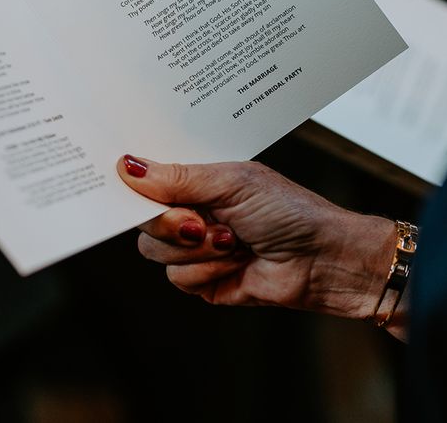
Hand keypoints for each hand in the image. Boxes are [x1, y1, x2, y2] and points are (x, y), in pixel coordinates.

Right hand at [118, 155, 397, 324]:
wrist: (324, 259)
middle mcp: (190, 211)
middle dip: (172, 223)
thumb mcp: (230, 182)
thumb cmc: (288, 209)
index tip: (122, 184)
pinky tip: (237, 262)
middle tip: (202, 220)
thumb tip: (128, 166)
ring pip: (156, 252)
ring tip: (233, 240)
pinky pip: (178, 279)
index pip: (147, 180)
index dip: (132, 184)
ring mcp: (194, 247)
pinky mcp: (202, 280)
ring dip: (197, 250)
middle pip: (143, 221)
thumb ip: (177, 178)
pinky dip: (208, 271)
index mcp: (195, 180)